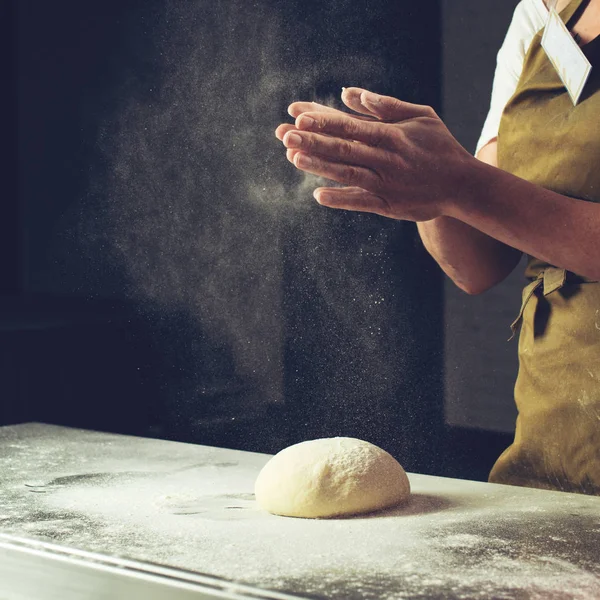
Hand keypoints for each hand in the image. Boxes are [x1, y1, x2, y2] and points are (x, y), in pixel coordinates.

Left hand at [275, 88, 477, 221]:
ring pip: (348, 173)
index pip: (350, 124)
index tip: (297, 114)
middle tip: (283, 135)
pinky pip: (360, 201)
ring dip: (319, 166)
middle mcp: (386, 158)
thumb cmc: (439, 146)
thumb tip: (348, 92)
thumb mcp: (419, 115)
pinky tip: (317, 195)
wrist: (462, 186)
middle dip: (312, 140)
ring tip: (293, 158)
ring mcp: (387, 183)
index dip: (322, 119)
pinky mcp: (389, 205)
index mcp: (392, 134)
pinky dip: (340, 198)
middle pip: (343, 148)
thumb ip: (384, 105)